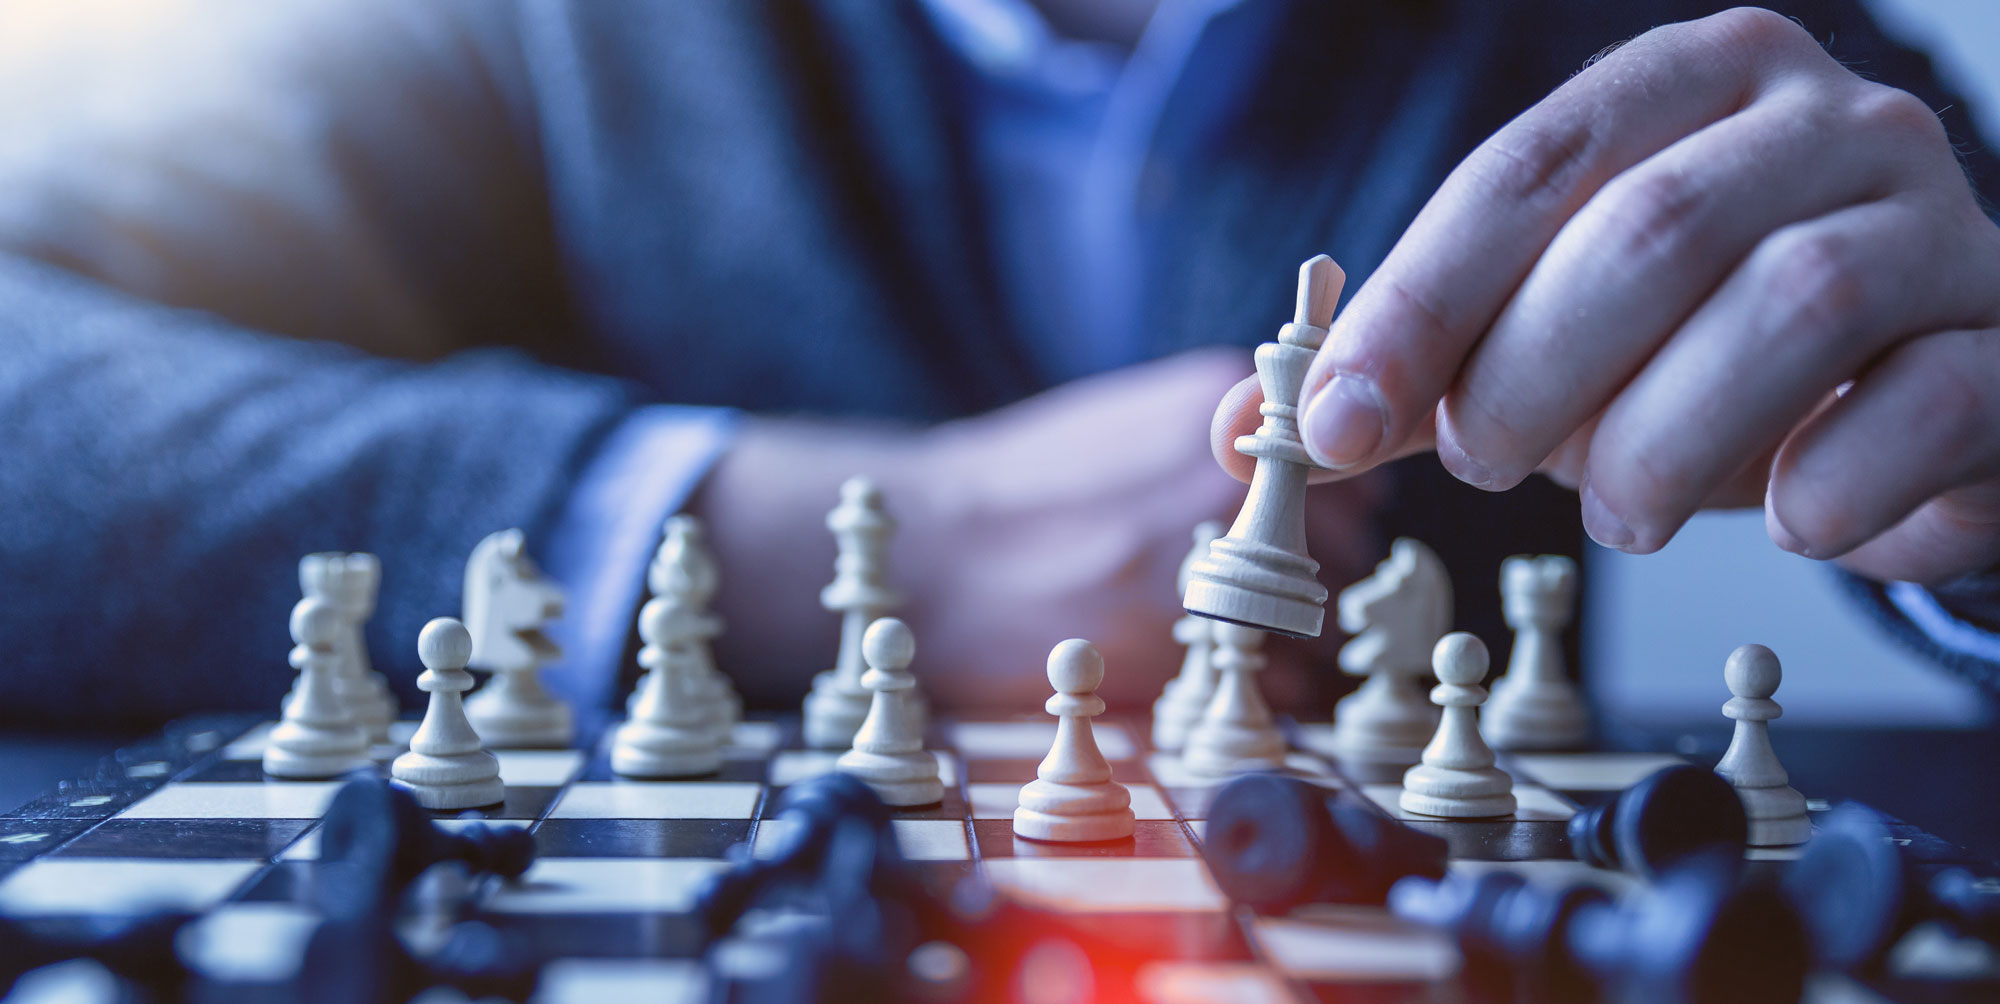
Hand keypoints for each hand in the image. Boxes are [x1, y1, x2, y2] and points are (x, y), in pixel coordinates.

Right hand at [696, 349, 1381, 708]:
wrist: (931, 554)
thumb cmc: (1022, 491)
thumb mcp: (1129, 419)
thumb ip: (1222, 437)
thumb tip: (1305, 469)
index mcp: (1220, 405)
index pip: (1354, 466)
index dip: (1331, 511)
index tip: (1300, 534)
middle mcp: (1231, 477)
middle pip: (1346, 546)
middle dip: (1312, 578)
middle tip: (1250, 596)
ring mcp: (1214, 560)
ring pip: (1323, 621)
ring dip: (1293, 641)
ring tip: (1223, 639)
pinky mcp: (1186, 646)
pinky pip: (1284, 684)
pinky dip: (1264, 692)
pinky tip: (1203, 673)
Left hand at [1220, 8, 1999, 584]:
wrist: (1914, 398)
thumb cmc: (1707, 358)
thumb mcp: (1551, 343)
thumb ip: (1415, 372)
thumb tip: (1246, 430)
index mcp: (1692, 86)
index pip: (1528, 170)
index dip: (1418, 302)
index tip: (1333, 423)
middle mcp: (1825, 125)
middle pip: (1652, 230)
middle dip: (1533, 374)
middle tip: (1489, 465)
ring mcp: (1937, 222)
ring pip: (1793, 304)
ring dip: (1663, 443)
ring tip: (1615, 512)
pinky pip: (1925, 405)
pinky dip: (1829, 486)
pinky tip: (1784, 520)